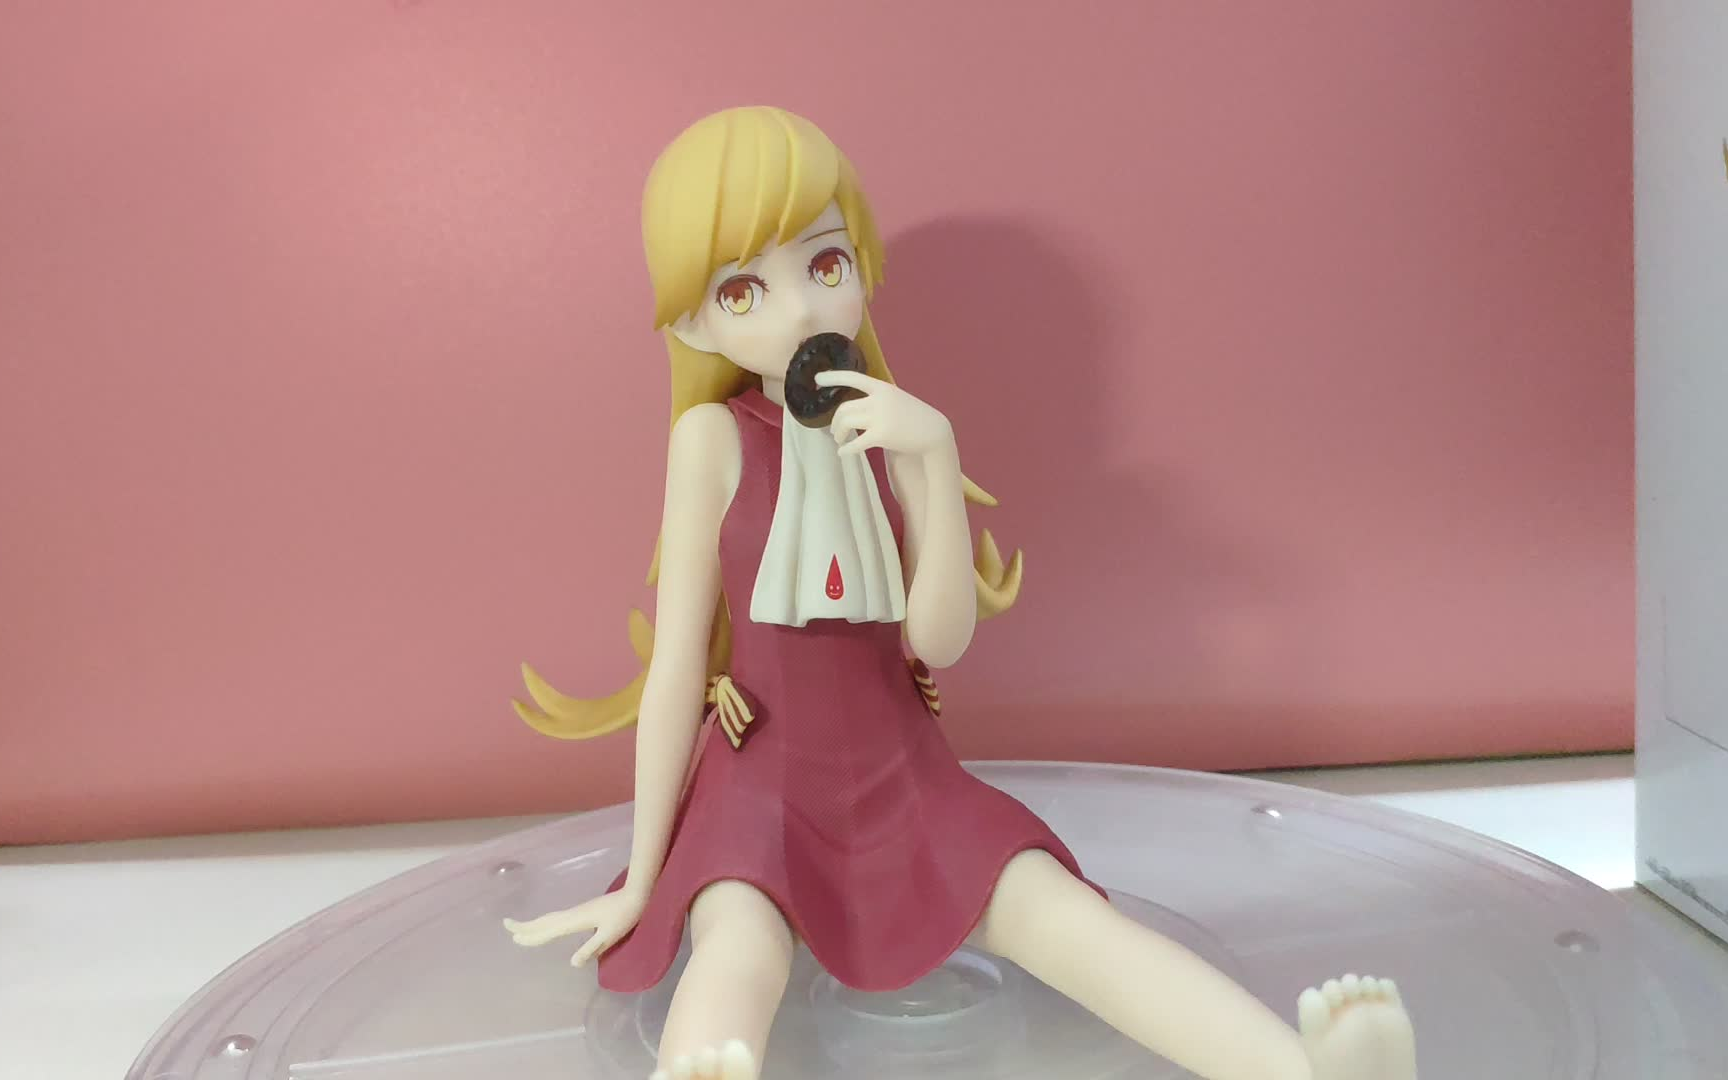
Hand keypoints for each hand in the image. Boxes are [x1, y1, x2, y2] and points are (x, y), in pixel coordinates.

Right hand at [502, 887, 648, 966]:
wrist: (636, 895)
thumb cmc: (625, 916)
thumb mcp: (610, 936)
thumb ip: (591, 948)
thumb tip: (572, 963)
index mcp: (576, 921)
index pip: (549, 930)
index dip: (533, 936)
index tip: (514, 938)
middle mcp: (573, 914)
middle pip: (545, 921)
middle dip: (527, 925)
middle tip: (507, 927)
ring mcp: (578, 911)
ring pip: (551, 918)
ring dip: (535, 923)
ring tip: (523, 928)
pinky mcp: (584, 911)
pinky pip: (559, 918)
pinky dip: (547, 922)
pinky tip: (550, 925)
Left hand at [817, 370, 954, 459]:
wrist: (934, 432)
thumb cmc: (915, 418)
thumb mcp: (897, 400)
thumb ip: (879, 399)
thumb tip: (857, 408)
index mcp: (882, 388)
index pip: (853, 377)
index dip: (833, 378)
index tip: (817, 380)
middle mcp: (879, 399)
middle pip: (844, 408)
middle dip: (835, 421)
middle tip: (834, 432)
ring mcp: (880, 417)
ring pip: (846, 422)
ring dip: (838, 433)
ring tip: (839, 440)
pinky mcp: (881, 435)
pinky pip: (855, 442)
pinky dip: (846, 449)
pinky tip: (843, 453)